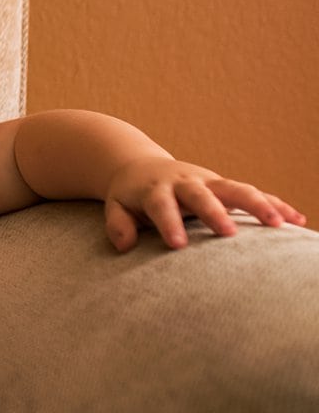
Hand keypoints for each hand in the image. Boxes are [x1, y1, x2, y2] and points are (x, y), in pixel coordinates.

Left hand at [101, 157, 305, 250]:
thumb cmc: (130, 195)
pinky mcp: (225, 186)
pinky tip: (297, 221)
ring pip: (235, 188)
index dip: (168, 223)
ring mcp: (208, 182)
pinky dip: (275, 204)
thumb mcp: (116, 206)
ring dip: (257, 204)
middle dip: (215, 212)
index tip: (177, 245)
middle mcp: (184, 182)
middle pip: (201, 193)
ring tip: (278, 225)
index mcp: (155, 189)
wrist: (140, 166)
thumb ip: (118, 224)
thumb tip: (124, 246)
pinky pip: (254, 193)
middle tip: (229, 233)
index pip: (160, 205)